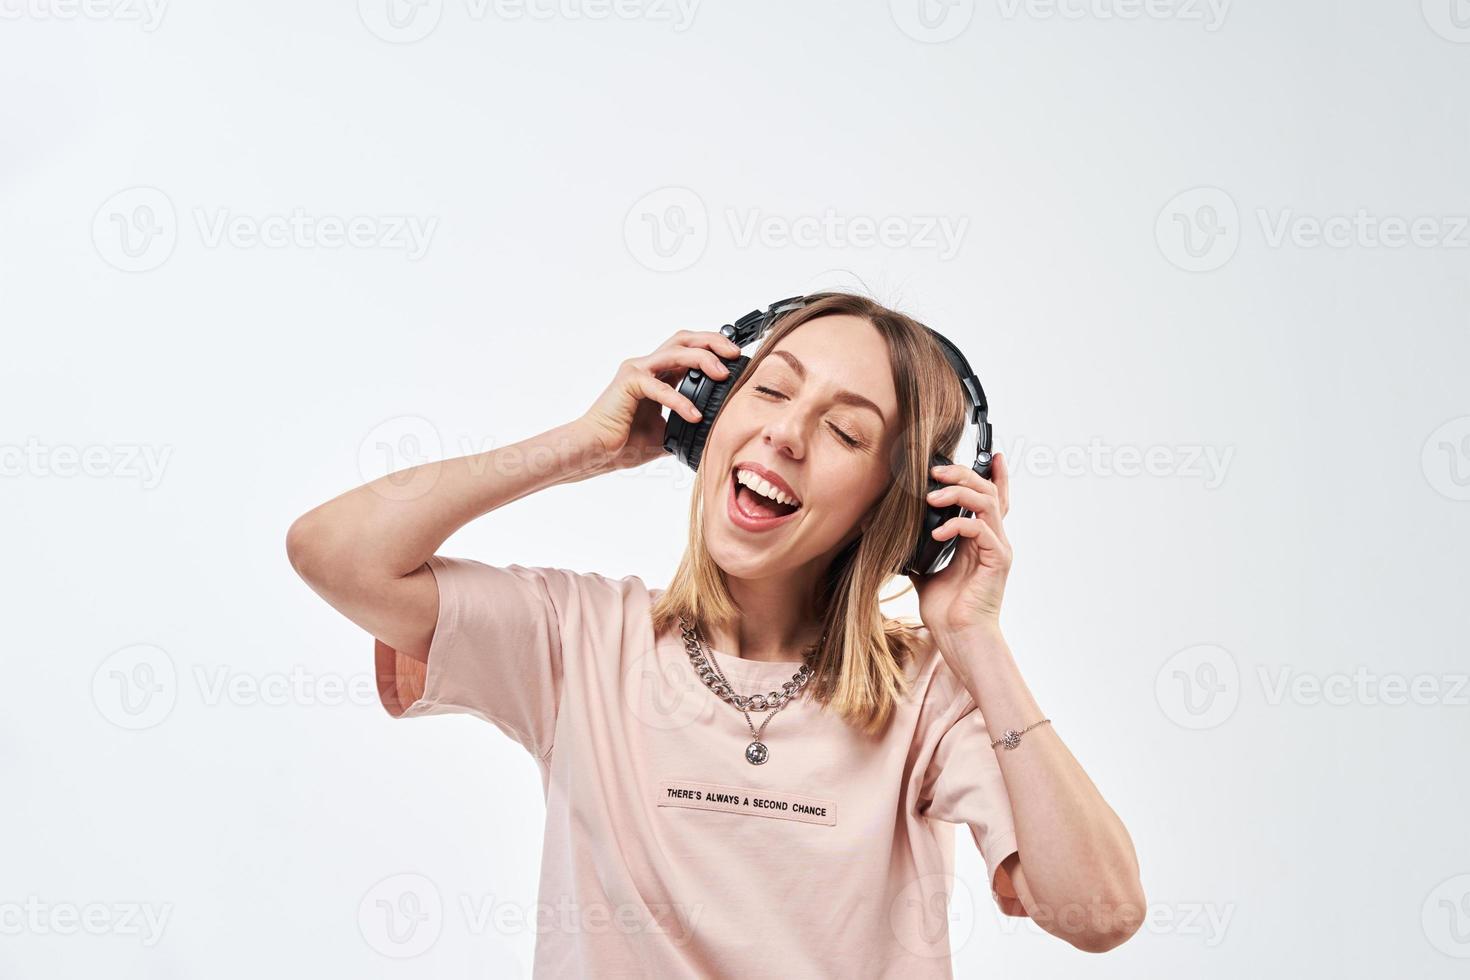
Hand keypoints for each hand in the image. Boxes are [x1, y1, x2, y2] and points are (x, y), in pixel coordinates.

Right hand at [575, 329, 742, 471]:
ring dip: (703, 359)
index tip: (736, 360)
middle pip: (685, 339)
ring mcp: (637, 371)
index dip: (714, 349)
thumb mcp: (667, 434)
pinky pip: (661, 386)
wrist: (594, 452)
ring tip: (723, 375)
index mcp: (657, 375)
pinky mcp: (629, 383)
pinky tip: (695, 416)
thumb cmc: (623, 444)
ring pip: (676, 352)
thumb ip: (685, 426)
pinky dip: (680, 400)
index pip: (689, 350)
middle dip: (713, 341)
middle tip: (735, 355)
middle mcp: (647, 367)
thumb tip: (712, 434)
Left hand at [906, 452, 1012, 637]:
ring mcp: (998, 548)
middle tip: (936, 471)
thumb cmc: (947, 611)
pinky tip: (938, 533)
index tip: (989, 453)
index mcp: (980, 539)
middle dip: (962, 473)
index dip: (994, 474)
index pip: (993, 499)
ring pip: (987, 502)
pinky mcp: (998, 560)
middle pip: (988, 490)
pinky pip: (981, 529)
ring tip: (932, 497)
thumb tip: (896, 539)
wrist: (958, 638)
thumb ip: (920, 551)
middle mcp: (993, 539)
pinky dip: (958, 524)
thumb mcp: (927, 572)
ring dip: (958, 492)